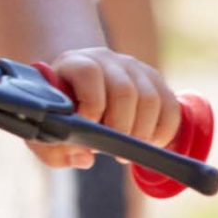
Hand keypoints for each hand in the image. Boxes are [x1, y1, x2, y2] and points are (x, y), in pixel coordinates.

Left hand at [32, 47, 179, 170]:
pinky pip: (171, 107)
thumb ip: (54, 148)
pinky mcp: (155, 80)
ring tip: (128, 151)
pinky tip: (148, 143)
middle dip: (121, 128)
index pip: (90, 74)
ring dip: (142, 133)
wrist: (75, 83)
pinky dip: (164, 131)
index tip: (87, 134)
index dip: (91, 107)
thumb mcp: (47, 128)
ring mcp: (134, 67)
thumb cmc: (61, 111)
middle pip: (125, 91)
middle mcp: (107, 59)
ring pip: (151, 99)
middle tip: (113, 152)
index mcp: (75, 63)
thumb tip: (85, 158)